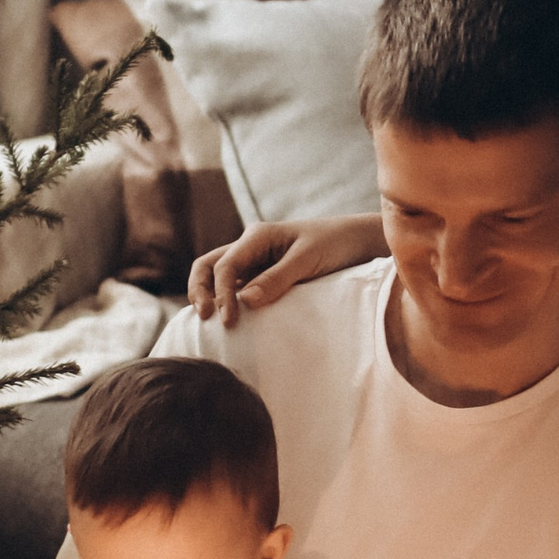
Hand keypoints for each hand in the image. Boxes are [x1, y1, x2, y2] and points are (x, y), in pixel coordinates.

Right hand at [188, 214, 378, 321]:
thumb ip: (276, 279)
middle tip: (204, 319)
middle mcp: (249, 247)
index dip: (221, 294)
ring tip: (210, 322)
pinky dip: (227, 301)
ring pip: (218, 277)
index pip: (224, 266)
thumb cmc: (335, 245)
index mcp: (256, 236)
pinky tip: (230, 320)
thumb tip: (245, 301)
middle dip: (200, 290)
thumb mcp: (307, 261)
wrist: (358, 242)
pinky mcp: (263, 276)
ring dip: (210, 296)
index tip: (228, 321)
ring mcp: (255, 261)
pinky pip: (237, 288)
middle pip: (209, 266)